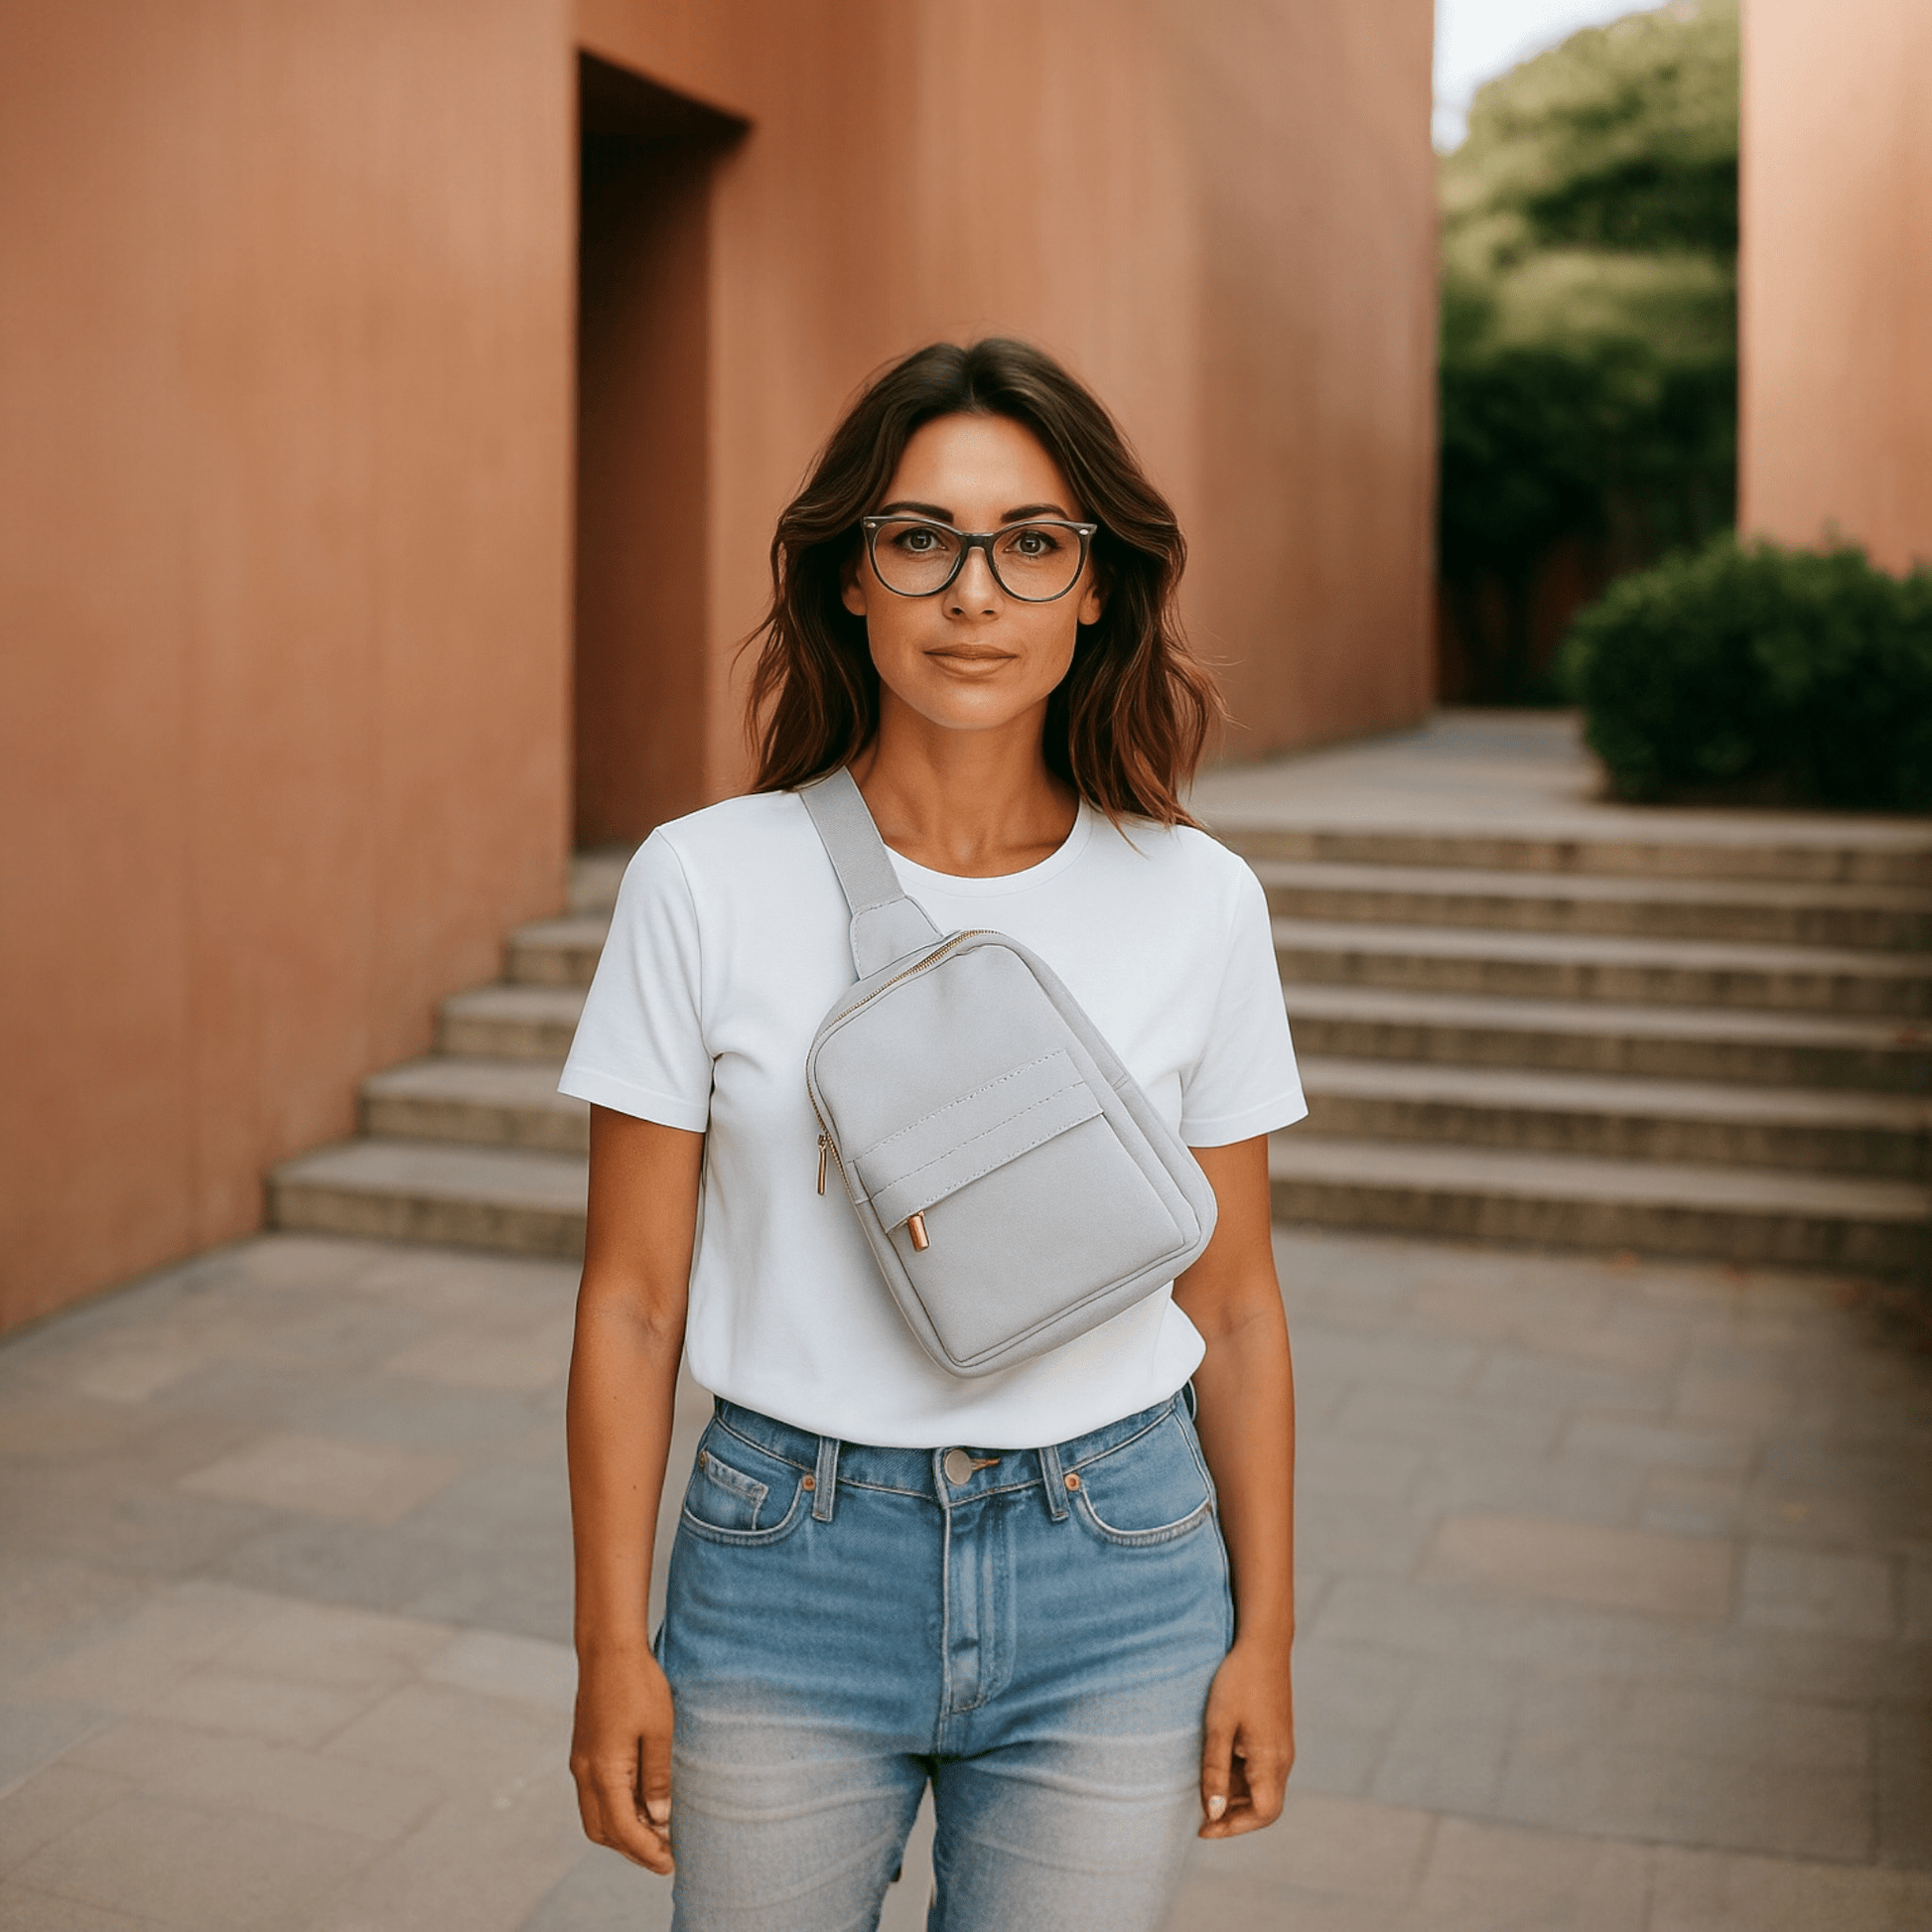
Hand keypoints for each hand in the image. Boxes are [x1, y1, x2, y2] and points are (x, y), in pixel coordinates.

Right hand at [569, 1644, 675, 1872]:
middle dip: (632, 1848)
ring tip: (657, 1831)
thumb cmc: (639, 1684)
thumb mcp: (659, 1731)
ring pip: (596, 1816)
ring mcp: (581, 1762)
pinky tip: (643, 1802)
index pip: (623, 1830)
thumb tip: (659, 1819)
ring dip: (623, 1830)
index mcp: (604, 1771)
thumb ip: (657, 1777)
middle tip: (665, 1853)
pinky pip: (595, 1795)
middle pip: (603, 1831)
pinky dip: (617, 1809)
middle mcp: (585, 1772)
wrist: (609, 1648)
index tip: (669, 1863)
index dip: (646, 1852)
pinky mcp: (584, 1751)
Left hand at [1198, 1636, 1292, 1836]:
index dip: (1234, 1827)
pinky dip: (1239, 1776)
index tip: (1203, 1828)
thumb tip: (1212, 1813)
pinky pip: (1260, 1769)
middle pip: (1263, 1805)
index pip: (1263, 1814)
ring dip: (1234, 1794)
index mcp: (1272, 1760)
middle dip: (1232, 1814)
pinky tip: (1216, 1762)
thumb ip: (1215, 1770)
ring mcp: (1281, 1747)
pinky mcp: (1275, 1736)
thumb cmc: (1238, 1682)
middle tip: (1198, 1812)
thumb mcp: (1218, 1726)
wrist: (1262, 1644)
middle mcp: (1282, 1759)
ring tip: (1202, 1785)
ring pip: (1261, 1787)